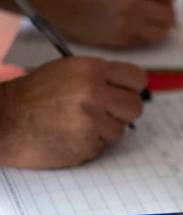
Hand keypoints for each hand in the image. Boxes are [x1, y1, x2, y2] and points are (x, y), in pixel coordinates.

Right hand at [0, 57, 146, 168]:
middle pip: (135, 107)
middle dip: (121, 113)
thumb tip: (130, 89)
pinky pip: (103, 145)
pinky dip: (89, 143)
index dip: (131, 88)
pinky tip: (68, 136)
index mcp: (91, 69)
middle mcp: (95, 91)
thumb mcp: (66, 72)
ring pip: (120, 129)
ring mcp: (92, 119)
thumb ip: (99, 78)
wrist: (3, 120)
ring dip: (103, 130)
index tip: (123, 94)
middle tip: (101, 113)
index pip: (137, 78)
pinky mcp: (87, 142)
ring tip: (75, 123)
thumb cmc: (32, 96)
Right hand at [53, 0, 178, 48]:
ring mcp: (130, 22)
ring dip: (159, 30)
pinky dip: (146, 39)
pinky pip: (147, 42)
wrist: (70, 7)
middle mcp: (134, 2)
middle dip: (166, 16)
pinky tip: (135, 32)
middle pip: (170, 15)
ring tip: (148, 26)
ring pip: (163, 32)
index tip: (161, 1)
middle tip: (156, 16)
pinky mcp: (124, 38)